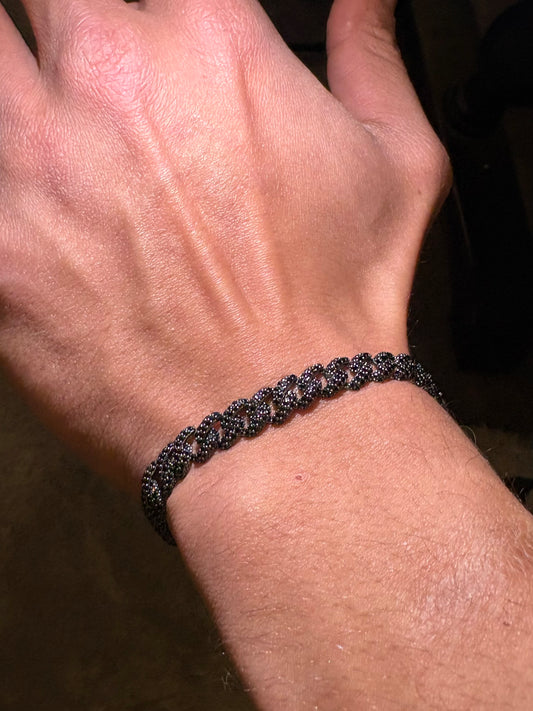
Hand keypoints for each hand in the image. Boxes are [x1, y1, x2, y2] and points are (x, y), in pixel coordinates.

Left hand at [0, 0, 449, 489]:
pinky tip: (33, 209)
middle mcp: (114, 84)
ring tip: (52, 137)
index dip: (152, 11)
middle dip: (65, 28)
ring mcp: (38, 162)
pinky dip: (1, 183)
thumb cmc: (336, 305)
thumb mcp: (399, 165)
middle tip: (89, 84)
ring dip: (11, 83)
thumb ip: (373, 57)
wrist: (279, 415)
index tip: (149, 37)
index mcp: (211, 46)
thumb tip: (365, 3)